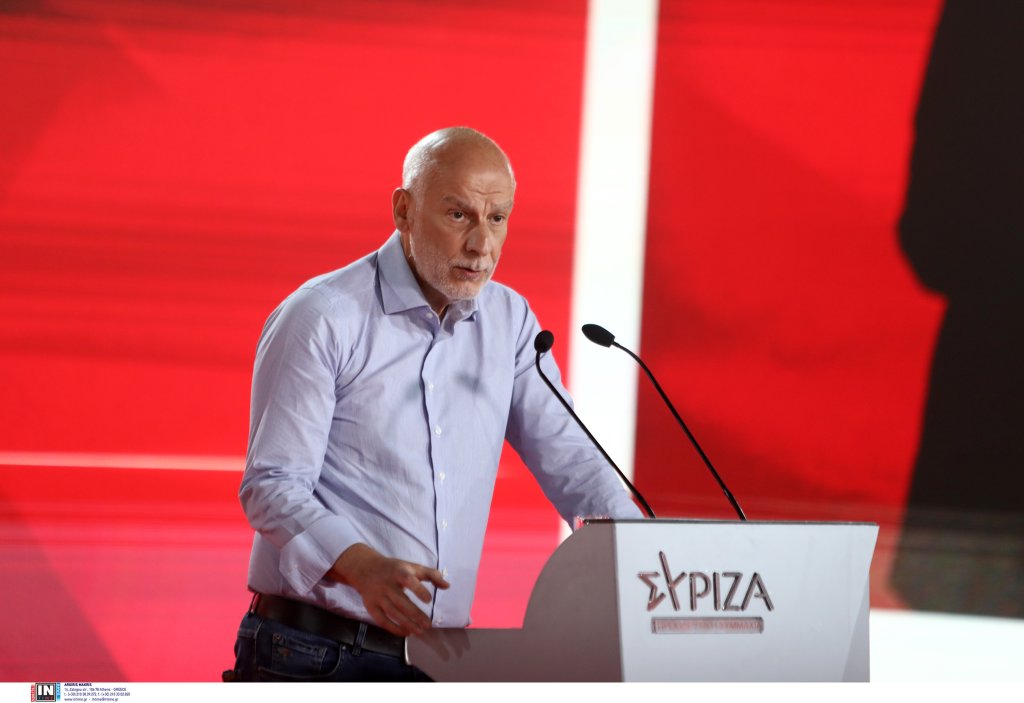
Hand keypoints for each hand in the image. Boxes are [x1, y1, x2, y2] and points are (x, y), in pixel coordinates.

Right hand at [328, 543, 449, 636]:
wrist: (364, 568)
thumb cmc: (394, 568)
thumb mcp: (412, 566)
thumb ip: (431, 574)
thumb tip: (447, 586)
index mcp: (398, 572)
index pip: (408, 580)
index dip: (418, 590)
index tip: (428, 600)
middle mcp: (387, 585)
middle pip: (401, 601)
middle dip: (415, 614)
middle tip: (428, 624)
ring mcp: (377, 596)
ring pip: (392, 613)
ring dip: (406, 624)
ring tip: (420, 631)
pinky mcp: (370, 606)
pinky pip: (382, 620)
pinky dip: (393, 628)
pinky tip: (406, 633)